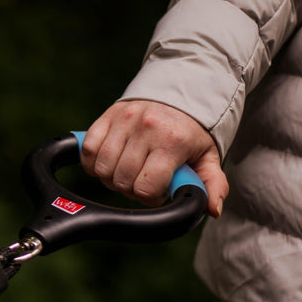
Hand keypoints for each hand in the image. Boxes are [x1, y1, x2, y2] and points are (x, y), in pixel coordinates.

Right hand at [80, 100, 228, 217]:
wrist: (180, 92)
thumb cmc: (191, 132)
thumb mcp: (208, 157)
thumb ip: (213, 184)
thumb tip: (211, 209)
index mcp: (173, 142)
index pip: (145, 187)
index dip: (149, 198)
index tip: (157, 192)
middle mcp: (146, 128)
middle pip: (121, 181)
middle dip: (130, 189)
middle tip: (142, 182)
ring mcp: (124, 120)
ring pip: (102, 168)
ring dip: (111, 178)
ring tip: (126, 172)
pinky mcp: (108, 115)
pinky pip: (88, 150)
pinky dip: (92, 163)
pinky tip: (108, 163)